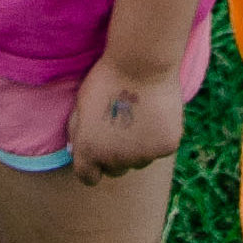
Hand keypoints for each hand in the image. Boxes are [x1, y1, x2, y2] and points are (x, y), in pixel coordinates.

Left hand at [61, 48, 187, 181]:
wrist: (142, 64)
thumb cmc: (107, 79)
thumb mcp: (81, 104)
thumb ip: (78, 131)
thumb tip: (76, 150)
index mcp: (90, 151)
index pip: (88, 177)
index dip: (92, 165)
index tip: (98, 151)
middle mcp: (115, 160)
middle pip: (115, 169)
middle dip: (115, 155)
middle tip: (120, 128)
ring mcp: (143, 156)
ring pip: (139, 160)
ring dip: (138, 147)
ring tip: (139, 117)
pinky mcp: (166, 147)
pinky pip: (160, 149)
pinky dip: (159, 137)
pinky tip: (156, 114)